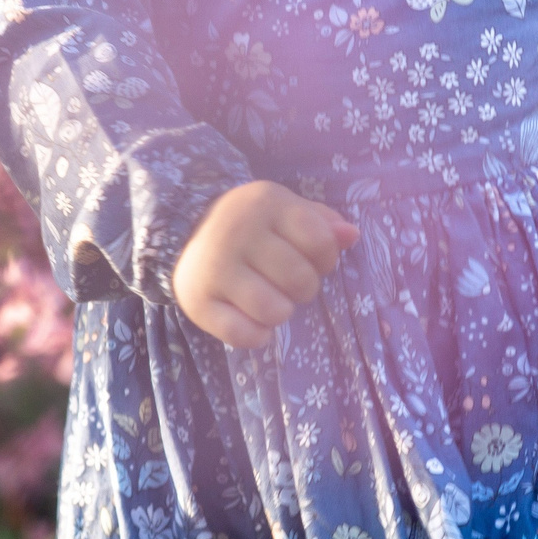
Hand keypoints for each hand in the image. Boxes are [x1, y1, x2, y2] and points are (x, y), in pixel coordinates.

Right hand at [172, 180, 359, 348]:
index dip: (325, 258)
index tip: (309, 257)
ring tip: (268, 297)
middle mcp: (237, 231)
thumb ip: (322, 223)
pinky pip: (244, 335)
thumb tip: (351, 236)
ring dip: (281, 312)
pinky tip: (250, 318)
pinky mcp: (197, 301)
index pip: (321, 242)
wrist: (186, 232)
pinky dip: (256, 335)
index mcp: (265, 203)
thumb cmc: (251, 226)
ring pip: (275, 311)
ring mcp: (215, 267)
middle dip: (303, 288)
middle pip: (301, 280)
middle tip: (285, 280)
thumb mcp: (285, 211)